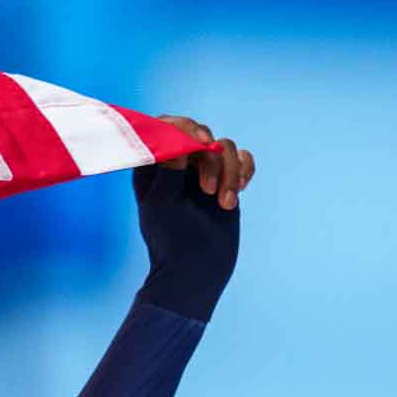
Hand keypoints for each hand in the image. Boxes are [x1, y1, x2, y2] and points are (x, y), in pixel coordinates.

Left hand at [132, 114, 248, 320]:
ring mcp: (202, 171)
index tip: (199, 143)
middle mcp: (176, 163)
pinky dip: (244, 171)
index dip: (183, 127)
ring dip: (230, 173)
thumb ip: (167, 172)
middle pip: (199, 135)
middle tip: (208, 190)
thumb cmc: (171, 239)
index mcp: (151, 166)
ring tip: (224, 204)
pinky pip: (242, 158)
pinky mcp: (225, 180)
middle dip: (210, 160)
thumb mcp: (162, 204)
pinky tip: (238, 194)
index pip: (164, 127)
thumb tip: (174, 142)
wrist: (196, 269)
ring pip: (224, 147)